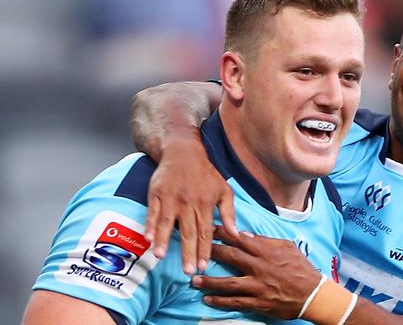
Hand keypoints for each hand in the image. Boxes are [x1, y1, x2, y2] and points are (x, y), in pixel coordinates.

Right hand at [144, 137, 236, 273]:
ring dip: (164, 240)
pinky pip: (153, 212)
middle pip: (188, 232)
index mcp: (205, 204)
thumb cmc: (206, 173)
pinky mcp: (157, 194)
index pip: (205, 232)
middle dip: (187, 253)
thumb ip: (229, 213)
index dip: (204, 251)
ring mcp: (171, 198)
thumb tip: (235, 233)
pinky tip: (148, 238)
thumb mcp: (224, 190)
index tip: (203, 267)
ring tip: (161, 256)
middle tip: (186, 271)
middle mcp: (188, 203)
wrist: (184, 151)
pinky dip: (150, 225)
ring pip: (168, 223)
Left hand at [192, 226, 321, 318]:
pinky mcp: (258, 302)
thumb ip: (266, 241)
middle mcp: (260, 267)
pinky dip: (220, 301)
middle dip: (211, 252)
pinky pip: (235, 302)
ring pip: (228, 283)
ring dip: (209, 281)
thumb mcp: (287, 247)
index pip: (240, 239)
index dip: (223, 233)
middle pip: (231, 257)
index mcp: (267, 251)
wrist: (313, 294)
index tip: (209, 229)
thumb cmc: (300, 268)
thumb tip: (245, 235)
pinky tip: (207, 299)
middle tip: (196, 250)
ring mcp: (258, 286)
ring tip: (194, 279)